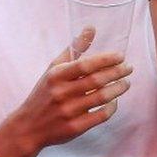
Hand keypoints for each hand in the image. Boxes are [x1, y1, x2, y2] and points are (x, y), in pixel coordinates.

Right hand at [0, 28, 131, 156]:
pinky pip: (101, 116)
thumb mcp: (54, 68)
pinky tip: (115, 100)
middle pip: (96, 81)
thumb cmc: (45, 93)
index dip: (106, 59)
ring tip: (126, 82)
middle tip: (129, 68)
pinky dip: (112, 107)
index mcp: (56, 76)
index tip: (121, 56)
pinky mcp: (74, 128)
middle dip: (117, 72)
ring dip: (119, 88)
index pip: (85, 65)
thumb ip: (74, 49)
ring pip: (101, 97)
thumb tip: (91, 28)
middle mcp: (61, 93)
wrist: (28, 128)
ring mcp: (68, 112)